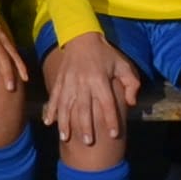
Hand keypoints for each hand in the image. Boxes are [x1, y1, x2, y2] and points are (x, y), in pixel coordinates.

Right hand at [42, 29, 130, 146]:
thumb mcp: (122, 65)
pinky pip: (54, 97)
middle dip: (85, 126)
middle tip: (88, 142)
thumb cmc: (105, 53)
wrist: (81, 37)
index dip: (111, 119)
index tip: (114, 134)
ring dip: (65, 122)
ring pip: (66, 105)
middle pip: (84, 108)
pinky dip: (51, 110)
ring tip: (65, 137)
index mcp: (99, 79)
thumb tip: (132, 103)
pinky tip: (48, 122)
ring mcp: (69, 82)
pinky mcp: (60, 81)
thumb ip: (131, 83)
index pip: (106, 103)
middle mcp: (83, 82)